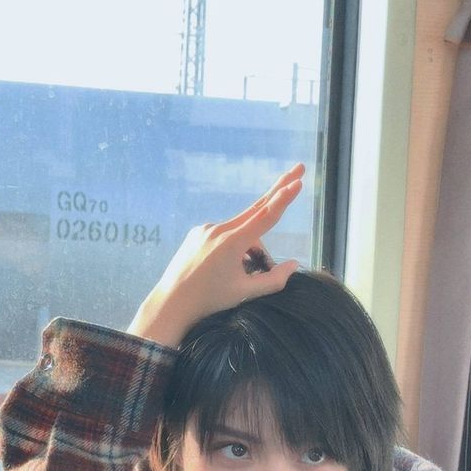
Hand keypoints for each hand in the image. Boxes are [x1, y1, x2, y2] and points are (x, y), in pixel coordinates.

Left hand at [127, 164, 304, 346]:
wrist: (171, 302)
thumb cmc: (209, 301)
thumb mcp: (245, 292)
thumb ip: (274, 280)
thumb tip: (293, 264)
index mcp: (232, 243)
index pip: (265, 216)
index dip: (284, 198)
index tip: (297, 183)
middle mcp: (219, 229)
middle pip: (257, 207)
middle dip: (279, 190)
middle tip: (299, 168)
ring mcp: (206, 229)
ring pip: (241, 231)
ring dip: (250, 246)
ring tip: (238, 276)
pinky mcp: (197, 232)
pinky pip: (224, 234)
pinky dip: (233, 247)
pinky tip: (221, 270)